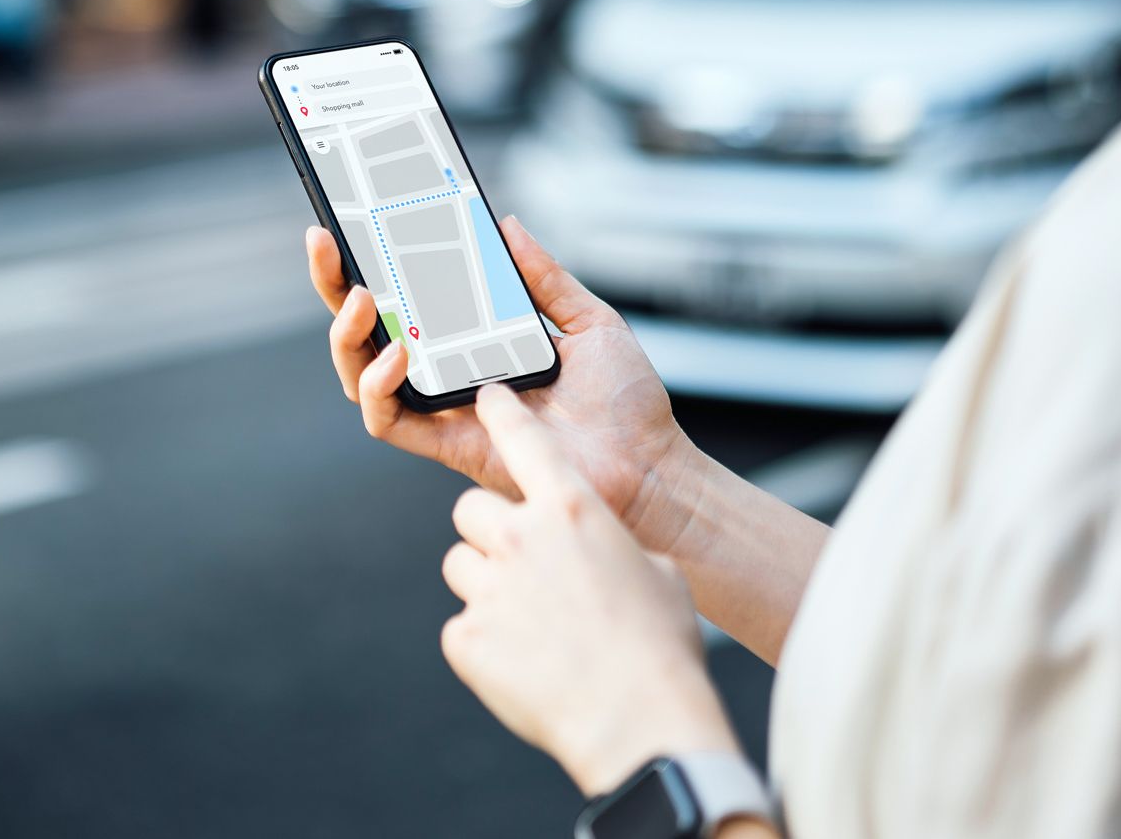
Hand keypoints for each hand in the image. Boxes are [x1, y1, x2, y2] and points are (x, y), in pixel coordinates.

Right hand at [306, 217, 697, 546]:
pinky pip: (390, 421)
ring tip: (359, 298)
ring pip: (362, 375)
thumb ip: (544, 278)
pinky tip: (397, 357)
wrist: (650, 466)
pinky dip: (378, 389)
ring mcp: (446, 410)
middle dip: (335, 286)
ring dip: (347, 336)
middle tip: (325, 243)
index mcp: (477, 341)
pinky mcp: (450, 446)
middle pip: (368, 331)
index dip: (372, 261)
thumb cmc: (626, 404)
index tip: (352, 217)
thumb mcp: (589, 320)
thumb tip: (505, 225)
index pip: (409, 297)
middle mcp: (451, 374)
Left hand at [441, 384, 738, 796]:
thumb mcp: (657, 574)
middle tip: (522, 564)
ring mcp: (489, 588)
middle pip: (472, 508)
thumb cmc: (659, 650)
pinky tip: (523, 659)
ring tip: (527, 619)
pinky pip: (461, 624)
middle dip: (491, 531)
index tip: (486, 397)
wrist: (639, 723)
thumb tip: (602, 552)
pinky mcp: (466, 639)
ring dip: (485, 581)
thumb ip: (614, 546)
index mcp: (573, 510)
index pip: (522, 439)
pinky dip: (484, 638)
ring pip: (460, 562)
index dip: (500, 412)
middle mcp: (522, 538)